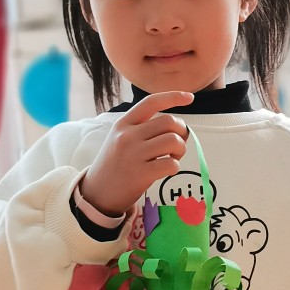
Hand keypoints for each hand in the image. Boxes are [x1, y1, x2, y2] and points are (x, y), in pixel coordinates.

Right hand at [79, 90, 193, 215]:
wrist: (98, 192)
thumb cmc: (115, 164)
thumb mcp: (120, 138)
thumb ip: (142, 129)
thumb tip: (176, 126)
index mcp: (123, 123)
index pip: (151, 102)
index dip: (173, 96)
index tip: (190, 97)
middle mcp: (127, 135)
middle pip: (169, 121)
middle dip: (182, 132)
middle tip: (177, 145)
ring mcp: (133, 154)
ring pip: (173, 141)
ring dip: (180, 149)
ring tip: (172, 157)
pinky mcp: (140, 174)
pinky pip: (171, 164)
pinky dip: (175, 167)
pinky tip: (167, 170)